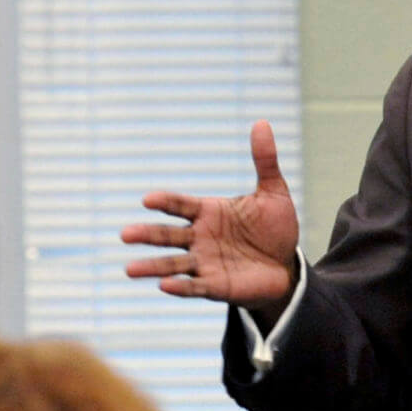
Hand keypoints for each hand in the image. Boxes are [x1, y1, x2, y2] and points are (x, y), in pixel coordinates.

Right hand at [121, 120, 300, 316]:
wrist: (286, 265)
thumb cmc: (275, 227)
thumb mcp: (273, 192)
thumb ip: (264, 161)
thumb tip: (261, 123)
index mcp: (208, 212)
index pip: (180, 205)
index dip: (165, 202)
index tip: (148, 200)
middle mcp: (200, 237)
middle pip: (167, 235)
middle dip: (147, 235)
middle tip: (125, 235)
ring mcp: (205, 263)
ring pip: (172, 264)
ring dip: (152, 267)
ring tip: (129, 269)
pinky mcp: (215, 286)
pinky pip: (194, 287)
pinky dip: (180, 287)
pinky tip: (165, 285)